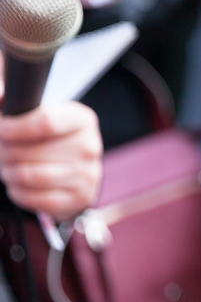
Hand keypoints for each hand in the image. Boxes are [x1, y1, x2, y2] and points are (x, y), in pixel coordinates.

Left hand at [0, 101, 101, 219]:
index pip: (45, 122)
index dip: (14, 128)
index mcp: (82, 119)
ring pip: (31, 176)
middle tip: (2, 151)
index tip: (1, 130)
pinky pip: (37, 199)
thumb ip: (11, 102)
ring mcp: (89, 174)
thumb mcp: (35, 114)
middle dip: (5, 153)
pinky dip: (19, 193)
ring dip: (10, 173)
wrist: (72, 170)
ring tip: (9, 167)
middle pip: (32, 152)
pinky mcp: (82, 197)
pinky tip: (19, 184)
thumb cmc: (46, 139)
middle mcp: (90, 146)